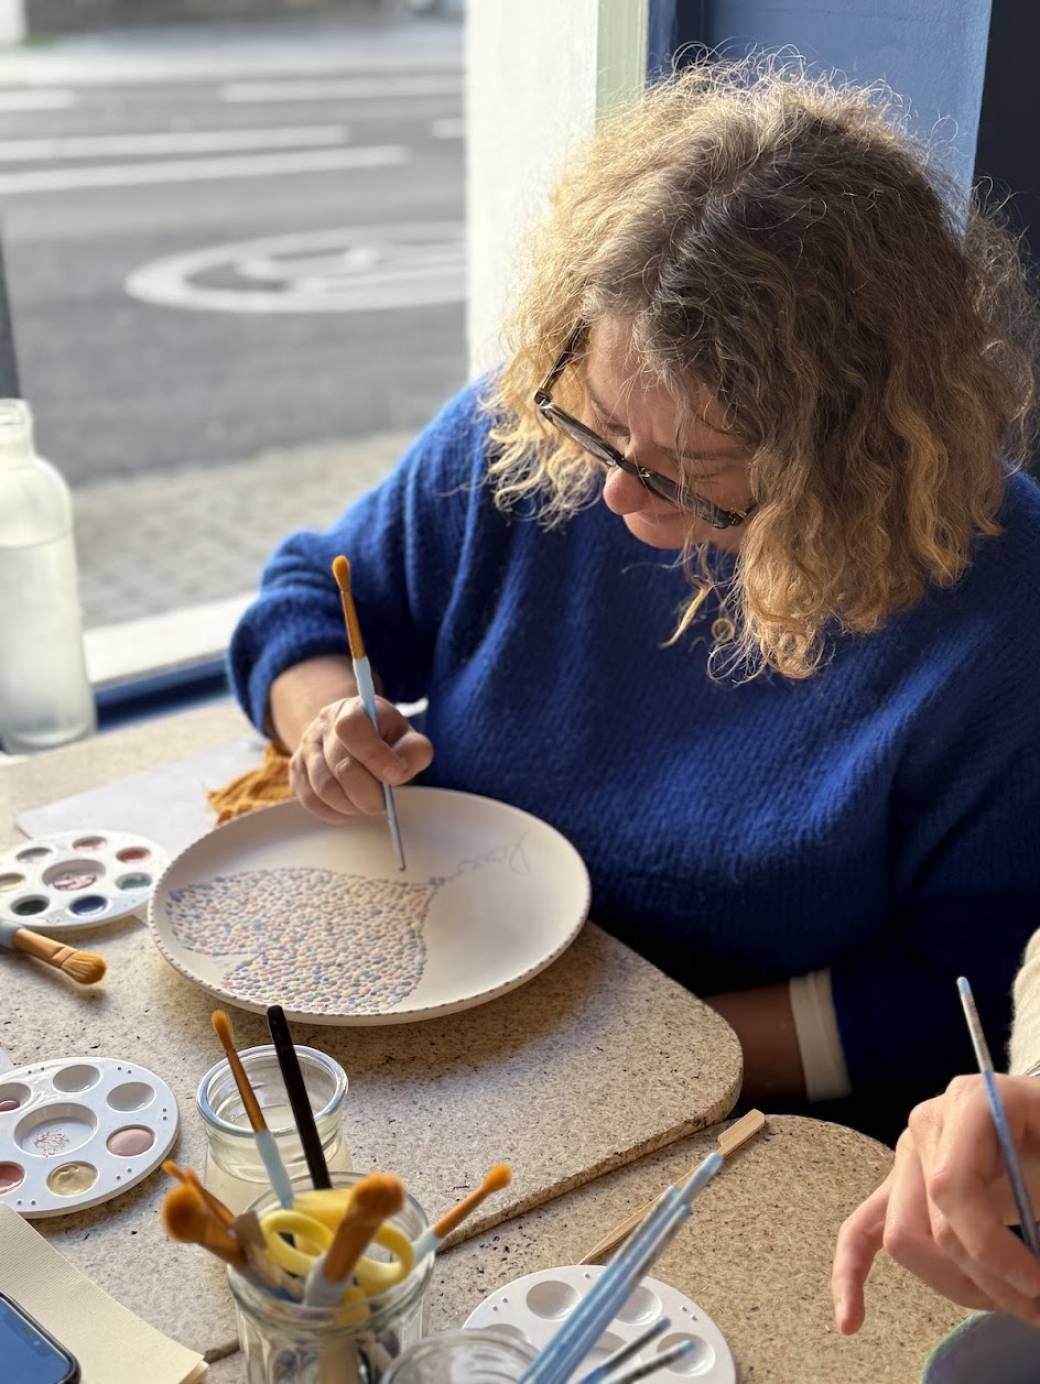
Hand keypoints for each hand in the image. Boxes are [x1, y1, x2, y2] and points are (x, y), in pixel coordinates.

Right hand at [289, 696, 432, 822]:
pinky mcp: (296, 771)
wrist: (354, 737)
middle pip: (340, 766)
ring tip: (368, 804)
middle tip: (383, 803)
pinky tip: (350, 806)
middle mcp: (323, 724)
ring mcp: (306, 747)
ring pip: (324, 788)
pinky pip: (312, 801)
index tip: (394, 776)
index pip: (351, 728)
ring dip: (352, 805)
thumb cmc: (385, 740)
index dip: (374, 756)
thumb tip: (398, 771)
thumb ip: (414, 750)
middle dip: (368, 793)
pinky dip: (335, 812)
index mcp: (352, 709)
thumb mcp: (407, 737)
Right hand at [832, 1074, 1039, 1332]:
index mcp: (968, 1104)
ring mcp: (910, 1154)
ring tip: (1004, 1302)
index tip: (1036, 1285)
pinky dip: (852, 1273)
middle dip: (981, 1278)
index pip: (950, 1187)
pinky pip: (862, 1229)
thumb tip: (1034, 1281)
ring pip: (903, 1238)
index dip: (990, 1248)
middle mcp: (928, 1125)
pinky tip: (851, 1322)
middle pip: (927, 1221)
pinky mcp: (902, 1184)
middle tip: (1035, 1306)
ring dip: (952, 1285)